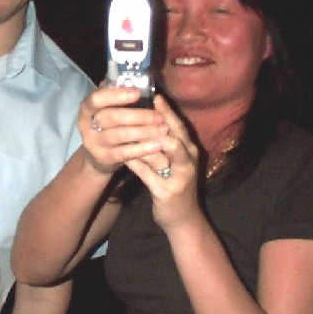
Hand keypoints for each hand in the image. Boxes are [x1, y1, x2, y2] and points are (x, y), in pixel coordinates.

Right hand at [78, 86, 167, 175]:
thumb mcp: (109, 108)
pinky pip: (123, 153)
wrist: (98, 155)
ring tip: (162, 129)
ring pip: (118, 135)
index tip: (137, 93)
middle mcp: (85, 125)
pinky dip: (141, 149)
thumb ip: (118, 94)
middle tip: (159, 116)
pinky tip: (157, 145)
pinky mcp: (103, 158)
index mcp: (87, 108)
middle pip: (110, 117)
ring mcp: (93, 143)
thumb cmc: (109, 124)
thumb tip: (137, 78)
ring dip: (143, 131)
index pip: (96, 98)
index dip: (116, 95)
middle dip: (137, 116)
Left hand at [125, 95, 201, 230]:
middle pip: (173, 135)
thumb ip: (167, 141)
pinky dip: (134, 162)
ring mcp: (179, 177)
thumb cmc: (176, 183)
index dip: (167, 110)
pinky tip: (121, 154)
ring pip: (160, 152)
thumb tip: (151, 115)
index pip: (179, 125)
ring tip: (123, 128)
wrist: (183, 218)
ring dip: (141, 140)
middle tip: (134, 108)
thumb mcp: (177, 161)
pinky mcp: (166, 192)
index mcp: (191, 150)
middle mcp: (189, 161)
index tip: (153, 95)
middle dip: (154, 122)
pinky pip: (146, 173)